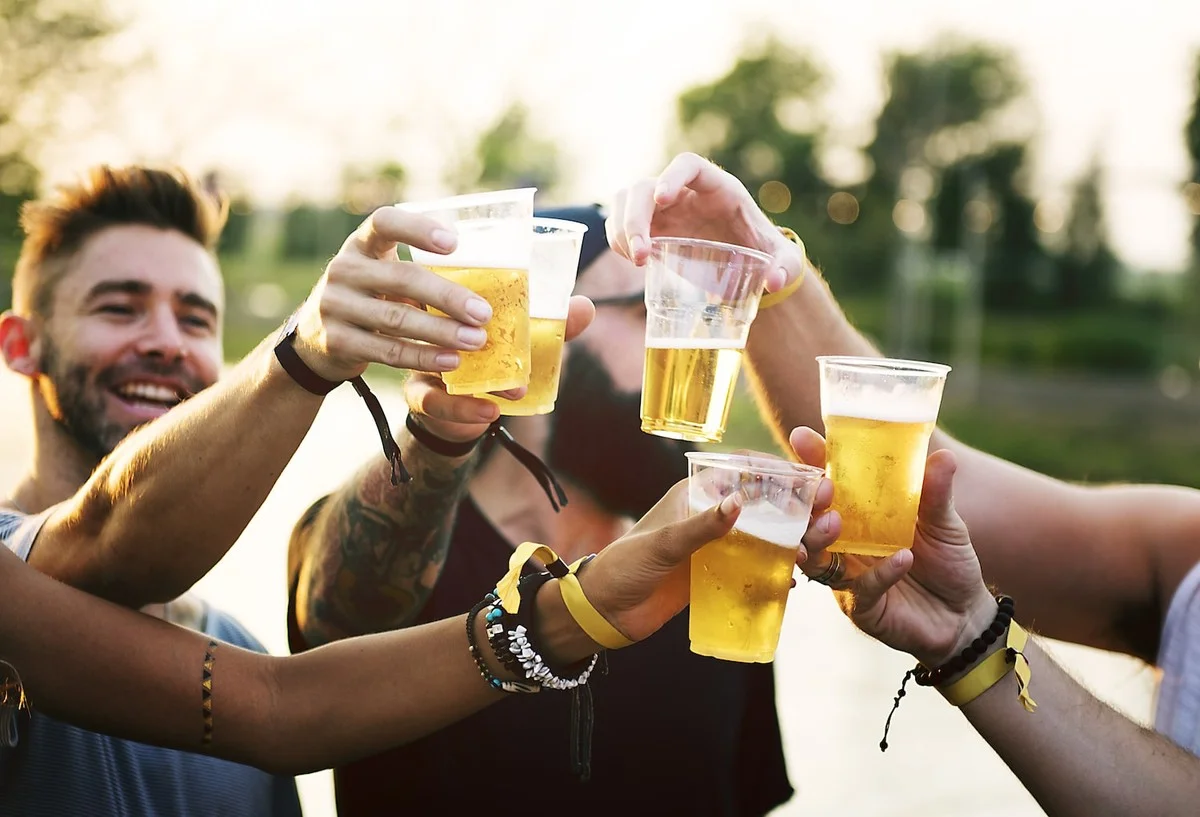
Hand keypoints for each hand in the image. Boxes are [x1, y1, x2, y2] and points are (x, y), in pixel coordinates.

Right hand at [288, 206, 496, 382]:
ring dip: (441, 332)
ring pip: (397, 318)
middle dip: (447, 296)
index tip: (453, 243)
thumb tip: (487, 278)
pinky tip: (451, 361)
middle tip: (483, 313)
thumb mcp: (383, 273)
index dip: (418, 229)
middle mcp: (344, 269)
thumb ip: (417, 271)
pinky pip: (387, 350)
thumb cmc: (370, 297)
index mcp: (361, 244)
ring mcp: (335, 305)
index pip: (385, 223)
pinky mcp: (337, 341)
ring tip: (476, 340)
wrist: (316, 339)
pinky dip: (423, 357)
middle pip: (401, 278)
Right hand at [403, 296, 596, 442]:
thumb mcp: (520, 342)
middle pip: (432, 318)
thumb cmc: (492, 361)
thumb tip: (586, 306)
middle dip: (463, 326)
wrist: (459, 410)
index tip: (492, 297)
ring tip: (514, 387)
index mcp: (451, 302)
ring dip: (472, 370)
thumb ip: (550, 327)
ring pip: (434, 359)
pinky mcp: (419, 394)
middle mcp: (429, 325)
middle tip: (492, 335)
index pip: (450, 283)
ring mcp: (420, 360)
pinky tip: (489, 411)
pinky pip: (435, 402)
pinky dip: (464, 408)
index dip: (462, 285)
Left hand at [582, 460, 837, 642]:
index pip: (747, 471)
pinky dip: (778, 569)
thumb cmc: (625, 566)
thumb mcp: (663, 544)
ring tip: (812, 551)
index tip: (815, 479)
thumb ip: (701, 526)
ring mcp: (718, 544)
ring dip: (795, 540)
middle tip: (828, 517)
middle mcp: (712, 514)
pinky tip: (794, 579)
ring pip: (768, 535)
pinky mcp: (719, 572)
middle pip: (767, 504)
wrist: (605, 611)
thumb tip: (741, 502)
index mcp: (697, 492)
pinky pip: (758, 565)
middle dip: (800, 509)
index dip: (783, 472)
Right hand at [606, 152, 804, 291]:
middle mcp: (686, 192)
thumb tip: (774, 281)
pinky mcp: (651, 224)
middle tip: (642, 255)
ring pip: (627, 199)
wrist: (746, 262)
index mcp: (719, 188)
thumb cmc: (764, 252)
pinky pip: (621, 221)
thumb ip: (786, 267)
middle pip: (645, 186)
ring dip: (621, 227)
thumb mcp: (782, 259)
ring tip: (637, 260)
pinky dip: (619, 239)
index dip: (672, 176)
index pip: (689, 165)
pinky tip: (635, 260)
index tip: (662, 200)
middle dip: (635, 217)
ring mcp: (665, 207)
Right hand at [790, 426, 996, 667]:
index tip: (803, 438)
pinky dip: (880, 573)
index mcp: (857, 515)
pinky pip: (860, 590)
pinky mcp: (861, 608)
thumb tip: (945, 457)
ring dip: (819, 537)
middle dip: (804, 503)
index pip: (825, 485)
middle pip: (804, 521)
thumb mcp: (945, 523)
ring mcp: (847, 577)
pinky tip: (902, 558)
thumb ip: (936, 493)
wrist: (965, 616)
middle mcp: (843, 544)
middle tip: (822, 489)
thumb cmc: (948, 563)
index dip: (812, 462)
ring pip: (814, 557)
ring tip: (837, 522)